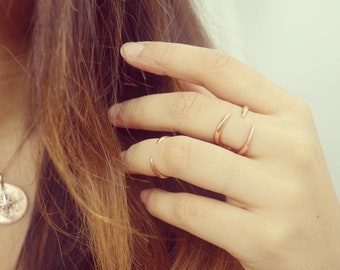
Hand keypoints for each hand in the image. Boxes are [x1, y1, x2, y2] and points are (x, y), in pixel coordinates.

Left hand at [108, 42, 339, 269]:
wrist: (323, 255)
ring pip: (184, 156)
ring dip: (141, 156)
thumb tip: (182, 76)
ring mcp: (279, 193)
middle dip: (142, 109)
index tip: (131, 54)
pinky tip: (150, 198)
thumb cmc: (290, 191)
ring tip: (128, 160)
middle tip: (118, 115)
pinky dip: (159, 201)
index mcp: (290, 114)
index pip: (220, 68)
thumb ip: (231, 106)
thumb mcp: (275, 139)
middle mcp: (289, 146)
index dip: (169, 55)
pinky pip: (190, 209)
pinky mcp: (262, 237)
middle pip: (193, 109)